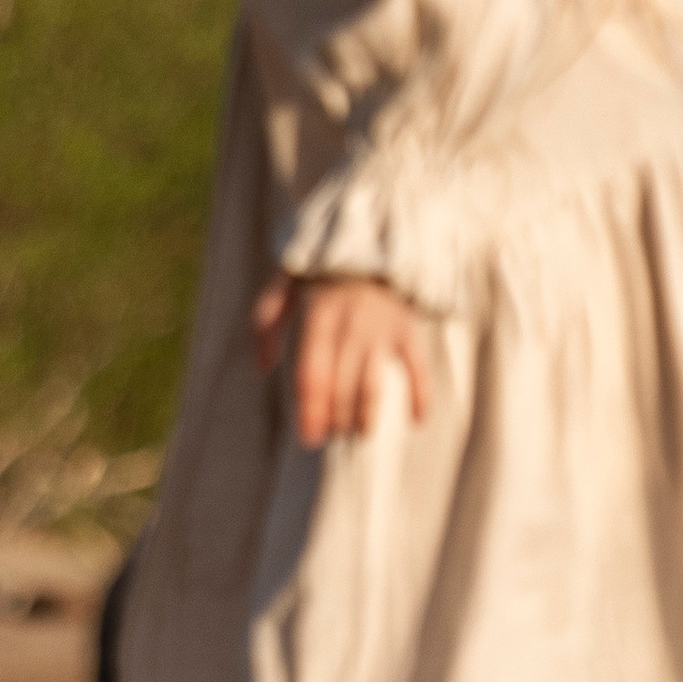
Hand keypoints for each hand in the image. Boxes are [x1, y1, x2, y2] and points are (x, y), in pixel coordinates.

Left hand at [252, 271, 432, 449]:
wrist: (370, 244)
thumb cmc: (321, 274)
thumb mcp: (284, 286)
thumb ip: (266, 322)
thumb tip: (263, 367)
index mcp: (318, 315)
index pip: (311, 375)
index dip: (309, 410)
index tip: (308, 437)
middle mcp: (351, 324)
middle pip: (340, 386)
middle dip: (334, 418)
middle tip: (331, 435)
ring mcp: (382, 327)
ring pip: (372, 384)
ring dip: (366, 416)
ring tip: (359, 433)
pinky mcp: (407, 328)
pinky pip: (417, 367)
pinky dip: (420, 394)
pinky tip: (416, 420)